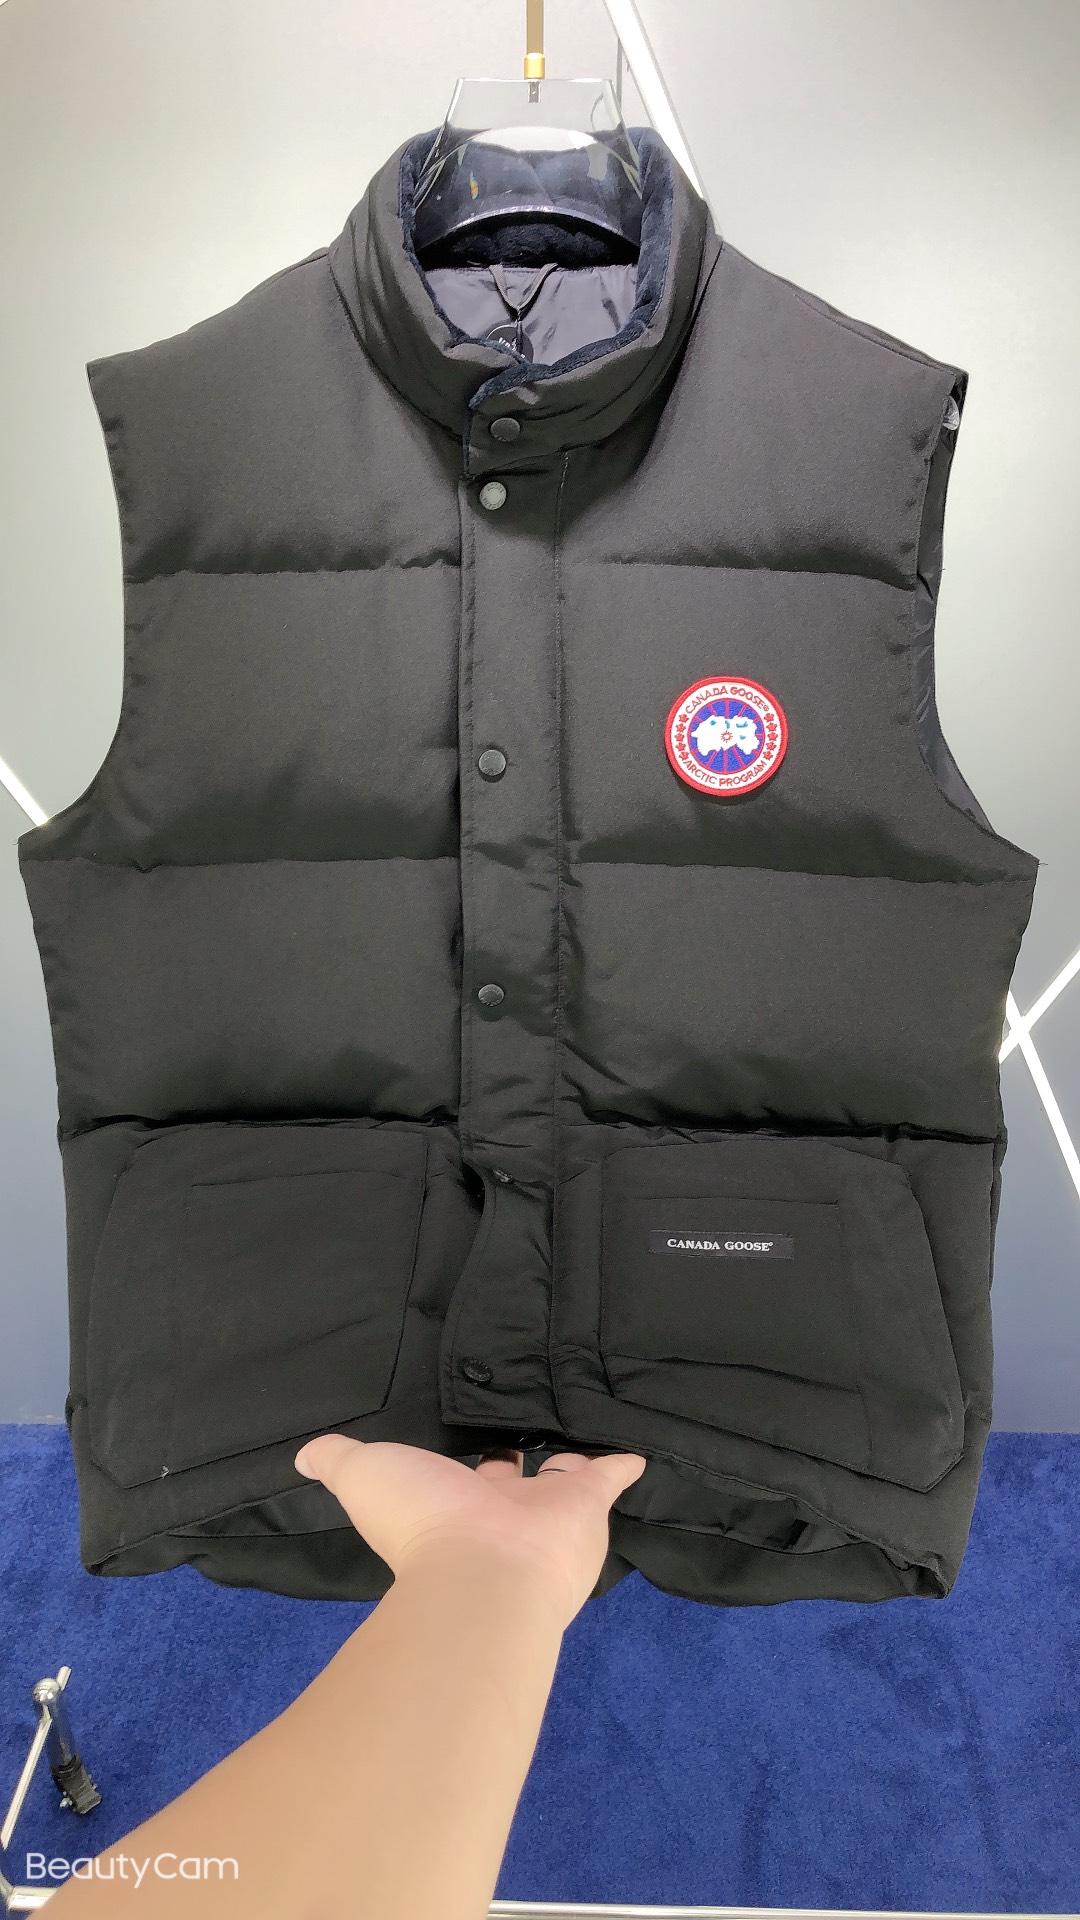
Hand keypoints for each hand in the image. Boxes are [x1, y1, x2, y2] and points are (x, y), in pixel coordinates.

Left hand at [293, 1435, 646, 1631]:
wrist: (481, 1574)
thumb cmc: (422, 1524)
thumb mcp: (365, 1476)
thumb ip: (337, 1460)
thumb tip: (305, 1456)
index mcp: (454, 1508)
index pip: (462, 1480)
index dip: (466, 1463)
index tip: (470, 1439)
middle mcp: (501, 1513)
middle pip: (513, 1481)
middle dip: (518, 1462)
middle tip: (527, 1427)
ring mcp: (548, 1512)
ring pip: (561, 1479)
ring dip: (568, 1461)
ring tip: (580, 1426)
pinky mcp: (586, 1504)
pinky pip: (609, 1477)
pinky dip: (622, 1465)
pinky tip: (635, 1453)